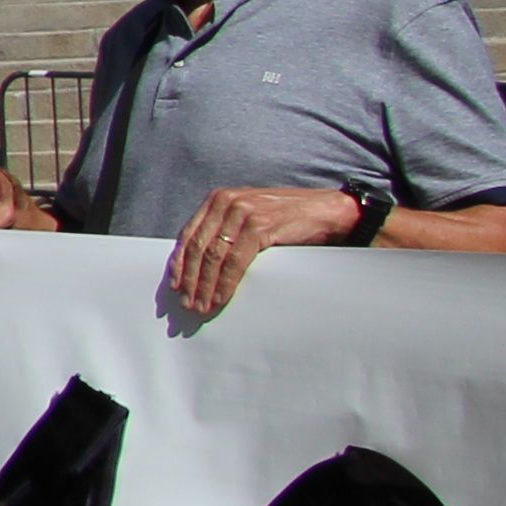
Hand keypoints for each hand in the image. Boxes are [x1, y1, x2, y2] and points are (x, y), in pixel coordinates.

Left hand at [164, 183, 365, 320]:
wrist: (329, 211)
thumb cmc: (289, 218)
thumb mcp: (250, 217)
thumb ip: (226, 230)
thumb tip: (201, 265)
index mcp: (219, 199)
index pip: (189, 235)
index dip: (180, 263)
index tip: (175, 285)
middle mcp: (226, 202)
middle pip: (199, 248)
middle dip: (191, 279)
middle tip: (187, 303)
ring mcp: (243, 213)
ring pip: (213, 257)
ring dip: (205, 286)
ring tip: (202, 306)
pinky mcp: (260, 227)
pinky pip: (235, 261)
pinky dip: (225, 283)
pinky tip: (221, 298)